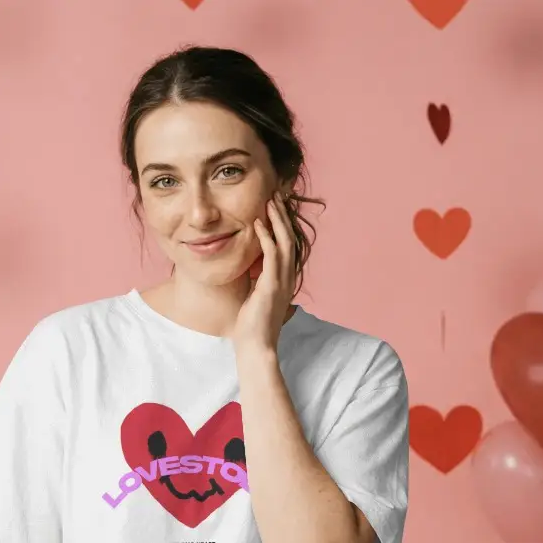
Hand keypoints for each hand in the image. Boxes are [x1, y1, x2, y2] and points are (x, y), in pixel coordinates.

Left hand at [233, 191, 295, 355]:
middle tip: (276, 195)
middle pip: (290, 238)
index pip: (287, 245)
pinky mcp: (272, 286)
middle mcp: (287, 278)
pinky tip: (259, 223)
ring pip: (284, 242)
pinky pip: (272, 255)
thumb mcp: (256, 299)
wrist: (256, 347)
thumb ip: (259, 284)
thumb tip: (254, 275)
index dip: (282, 225)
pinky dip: (266, 237)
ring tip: (270, 201)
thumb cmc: (252, 327)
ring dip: (277, 220)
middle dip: (283, 215)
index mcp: (284, 280)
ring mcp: (282, 281)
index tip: (274, 207)